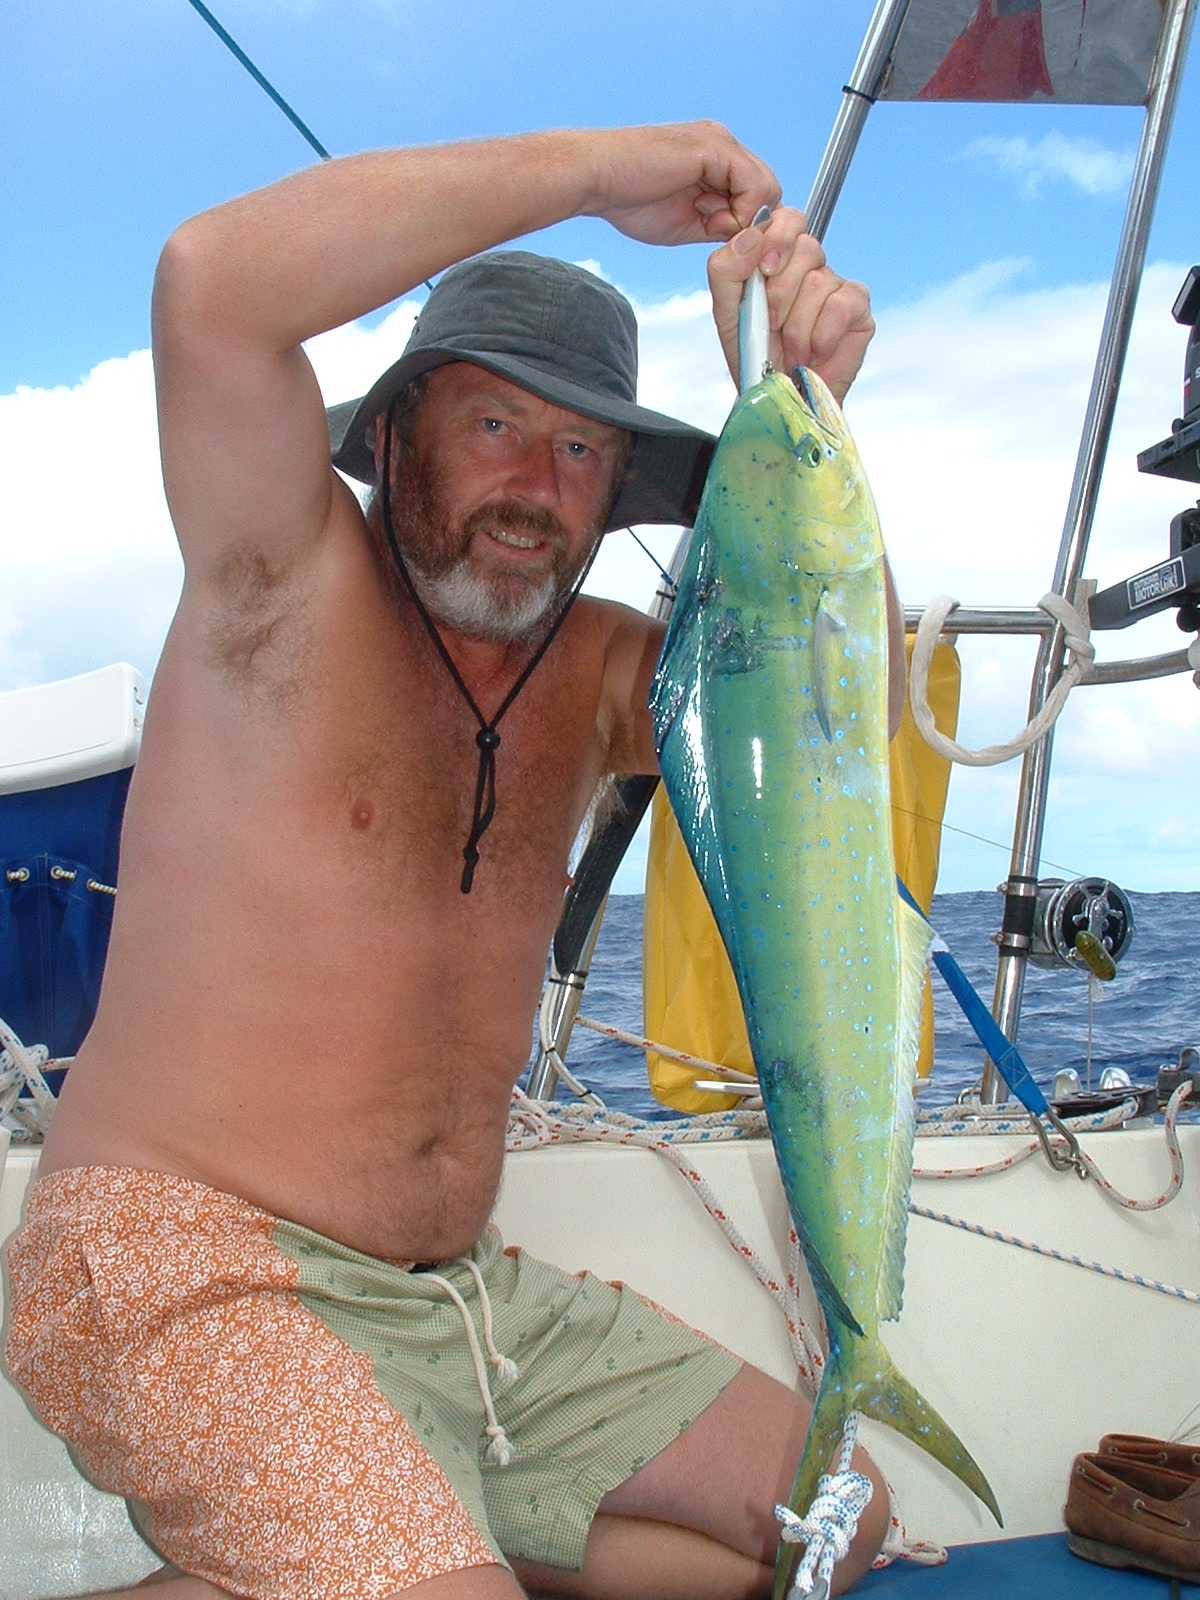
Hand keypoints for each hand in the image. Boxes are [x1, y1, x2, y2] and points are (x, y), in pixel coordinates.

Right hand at [584, 121, 781, 246]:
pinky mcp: (716, 148)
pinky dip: (743, 211)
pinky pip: (755, 184)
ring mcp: (721, 143)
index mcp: (715, 160)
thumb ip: (717, 226)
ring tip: (711, 227)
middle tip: (721, 239)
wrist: (595, 178)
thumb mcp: (686, 222)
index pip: (756, 194)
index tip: (724, 245)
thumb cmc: (627, 199)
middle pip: (767, 190)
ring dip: (746, 220)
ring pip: (766, 188)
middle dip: (752, 224)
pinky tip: (713, 220)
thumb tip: (743, 240)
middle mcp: (722, 146)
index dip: (748, 226)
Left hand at [707, 208, 874, 402]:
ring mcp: (837, 284)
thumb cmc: (755, 355)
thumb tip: (751, 236)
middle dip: (781, 294)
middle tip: (772, 325)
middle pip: (806, 248)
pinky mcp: (858, 308)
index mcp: (779, 257)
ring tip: (791, 349)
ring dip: (797, 326)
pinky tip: (814, 352)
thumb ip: (726, 268)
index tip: (764, 271)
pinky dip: (820, 336)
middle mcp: (811, 265)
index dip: (777, 237)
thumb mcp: (727, 310)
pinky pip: (840, 306)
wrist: (777, 397)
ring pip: (820, 282)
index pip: (788, 218)